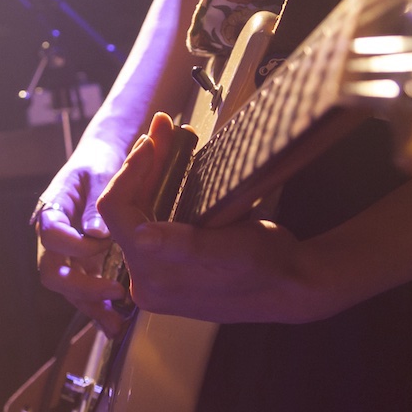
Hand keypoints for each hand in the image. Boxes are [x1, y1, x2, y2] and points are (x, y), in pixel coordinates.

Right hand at [34, 135, 131, 334]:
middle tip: (115, 290)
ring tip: (115, 324)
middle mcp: (52, 235)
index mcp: (51, 209)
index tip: (105, 241)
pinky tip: (115, 322)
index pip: (50, 234)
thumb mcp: (101, 175)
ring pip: (66, 287)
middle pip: (51, 271)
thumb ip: (97, 204)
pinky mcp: (80, 263)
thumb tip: (96, 234)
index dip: (75, 244)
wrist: (100, 163)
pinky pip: (82, 290)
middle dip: (81, 286)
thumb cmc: (100, 164)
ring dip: (89, 306)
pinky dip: (97, 306)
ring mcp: (64, 253)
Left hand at [97, 112, 330, 324]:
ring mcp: (155, 272)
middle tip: (163, 126)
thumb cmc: (270, 266)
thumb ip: (187, 245)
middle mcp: (146, 279)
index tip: (152, 140)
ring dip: (151, 171)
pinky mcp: (167, 264)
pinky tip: (173, 162)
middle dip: (143, 163)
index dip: (130, 170)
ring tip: (167, 136)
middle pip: (126, 207)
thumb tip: (142, 238)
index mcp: (155, 277)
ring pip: (138, 209)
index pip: (116, 212)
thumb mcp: (235, 250)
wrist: (295, 285)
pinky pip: (152, 218)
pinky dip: (160, 187)